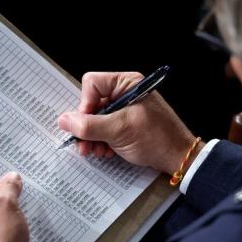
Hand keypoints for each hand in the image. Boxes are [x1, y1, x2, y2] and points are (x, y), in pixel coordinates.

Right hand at [58, 72, 203, 174]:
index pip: (92, 84)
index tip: (85, 124)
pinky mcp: (126, 124)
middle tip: (83, 145)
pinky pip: (105, 129)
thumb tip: (63, 120)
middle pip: (92, 104)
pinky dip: (102, 141)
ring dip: (92, 137)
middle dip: (86, 126)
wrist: (178, 158)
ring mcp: (125, 109)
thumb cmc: (156, 138)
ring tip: (94, 152)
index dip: (84, 104)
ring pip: (96, 119)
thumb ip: (89, 125)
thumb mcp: (119, 130)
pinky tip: (105, 152)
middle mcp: (125, 93)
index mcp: (126, 83)